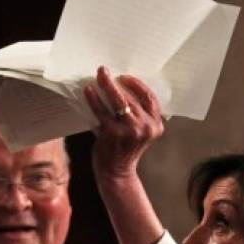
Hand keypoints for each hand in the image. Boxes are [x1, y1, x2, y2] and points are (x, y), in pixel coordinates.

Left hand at [84, 66, 163, 181]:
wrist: (116, 172)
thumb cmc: (124, 149)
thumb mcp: (138, 132)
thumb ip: (137, 115)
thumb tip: (119, 86)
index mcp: (156, 126)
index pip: (150, 98)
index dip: (137, 85)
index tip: (124, 77)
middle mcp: (146, 128)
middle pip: (132, 98)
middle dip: (117, 82)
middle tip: (104, 70)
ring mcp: (130, 131)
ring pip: (118, 101)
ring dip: (106, 85)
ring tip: (98, 75)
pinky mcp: (113, 133)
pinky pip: (102, 111)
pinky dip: (94, 99)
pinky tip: (88, 90)